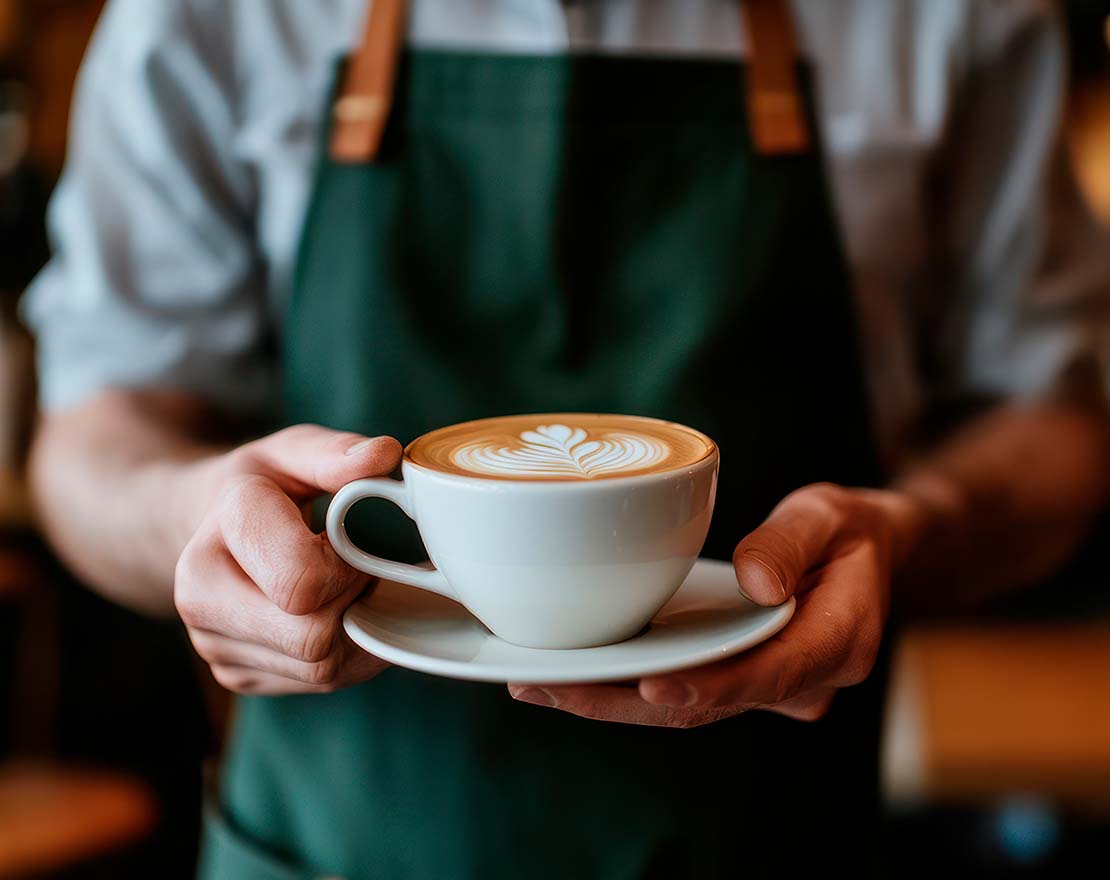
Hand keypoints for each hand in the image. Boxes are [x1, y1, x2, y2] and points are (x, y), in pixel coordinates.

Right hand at [175, 425, 400, 694]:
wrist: (208, 528)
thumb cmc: (264, 486)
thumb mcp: (294, 452)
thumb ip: (336, 454)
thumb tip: (384, 454)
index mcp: (218, 534)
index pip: (303, 583)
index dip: (348, 565)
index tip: (346, 540)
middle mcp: (199, 597)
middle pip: (313, 638)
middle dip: (352, 603)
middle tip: (353, 568)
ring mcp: (212, 644)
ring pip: (319, 669)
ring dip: (353, 631)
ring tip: (340, 587)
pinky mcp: (234, 675)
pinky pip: (316, 684)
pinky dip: (343, 654)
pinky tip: (331, 614)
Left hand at [509, 483, 922, 726]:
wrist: (860, 556)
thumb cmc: (843, 530)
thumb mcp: (830, 515)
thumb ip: (792, 543)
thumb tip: (755, 581)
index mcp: (838, 647)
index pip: (766, 676)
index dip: (706, 686)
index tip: (647, 682)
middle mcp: (798, 684)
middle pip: (704, 705)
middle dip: (622, 701)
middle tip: (546, 685)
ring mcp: (762, 688)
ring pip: (681, 705)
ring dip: (608, 698)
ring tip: (533, 680)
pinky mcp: (732, 677)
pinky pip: (676, 687)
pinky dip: (621, 682)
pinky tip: (564, 670)